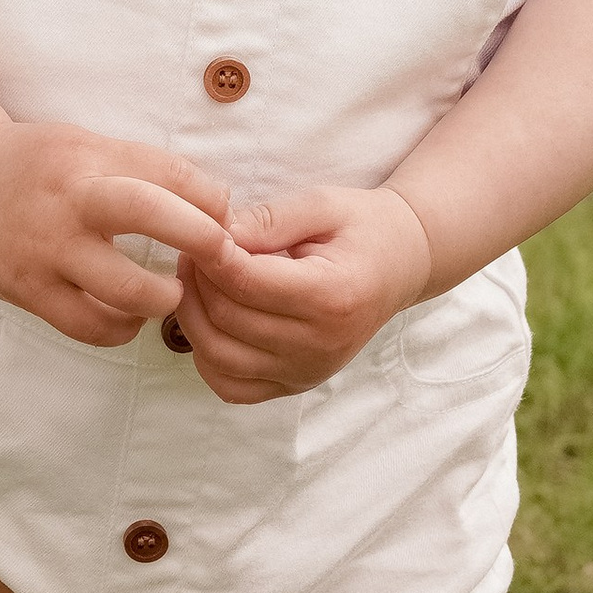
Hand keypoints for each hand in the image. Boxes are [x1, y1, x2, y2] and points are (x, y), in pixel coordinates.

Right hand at [0, 122, 232, 347]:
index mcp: (87, 156)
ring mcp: (45, 248)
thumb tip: (216, 204)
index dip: (210, 197)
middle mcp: (68, 198)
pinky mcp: (27, 288)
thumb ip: (141, 169)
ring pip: (125, 288)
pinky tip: (127, 318)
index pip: (167, 170)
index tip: (227, 219)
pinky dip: (120, 329)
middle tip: (223, 258)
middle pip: (149, 213)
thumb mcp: (83, 145)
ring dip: (163, 298)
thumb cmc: (35, 166)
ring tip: (170, 296)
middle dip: (201, 238)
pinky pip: (88, 326)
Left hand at [175, 184, 433, 404]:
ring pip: (219, 357)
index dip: (208, 255)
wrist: (401, 263)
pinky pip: (232, 387)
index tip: (197, 229)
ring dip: (192, 317)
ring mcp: (309, 371)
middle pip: (227, 319)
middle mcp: (321, 344)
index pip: (245, 282)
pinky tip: (210, 321)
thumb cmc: (363, 228)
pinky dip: (208, 357)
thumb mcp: (322, 205)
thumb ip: (269, 219)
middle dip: (196, 282)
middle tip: (191, 250)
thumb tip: (215, 234)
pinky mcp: (297, 385)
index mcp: (331, 296)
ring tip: (195, 281)